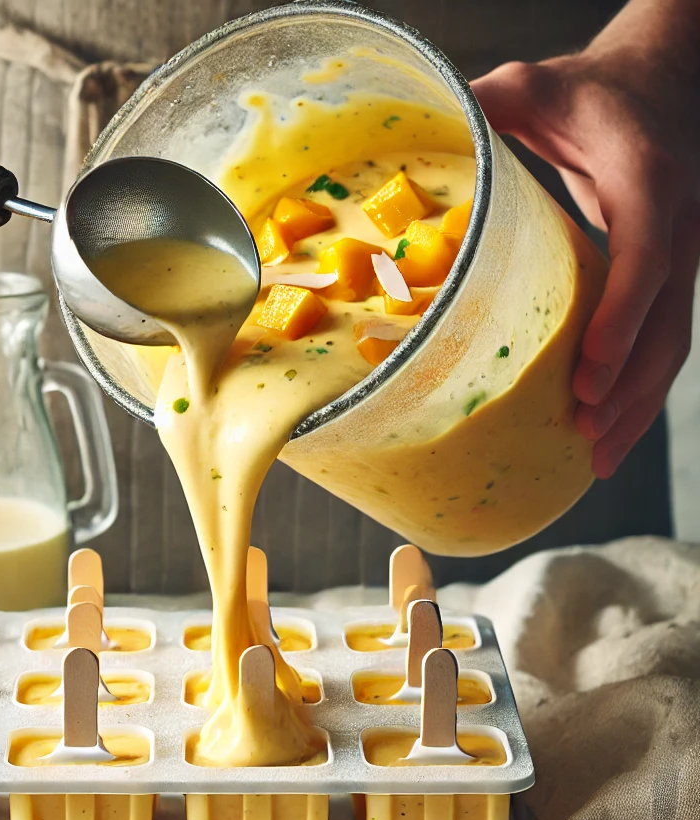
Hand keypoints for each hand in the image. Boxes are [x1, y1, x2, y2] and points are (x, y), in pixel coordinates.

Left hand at [472, 3, 699, 478]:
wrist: (664, 79)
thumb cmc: (592, 89)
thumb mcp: (536, 84)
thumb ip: (489, 104)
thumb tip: (426, 128)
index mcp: (647, 180)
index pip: (644, 258)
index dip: (620, 319)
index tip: (589, 375)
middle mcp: (676, 224)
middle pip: (668, 320)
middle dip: (630, 385)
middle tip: (586, 435)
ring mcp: (680, 252)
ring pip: (675, 338)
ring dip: (640, 403)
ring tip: (598, 458)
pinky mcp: (669, 272)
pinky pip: (665, 336)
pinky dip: (640, 386)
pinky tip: (611, 427)